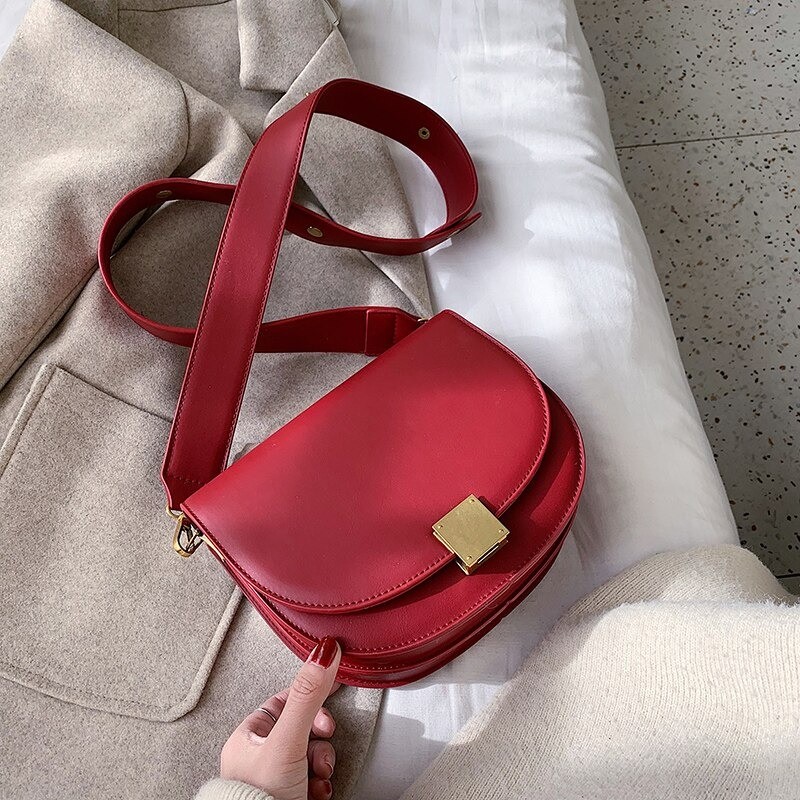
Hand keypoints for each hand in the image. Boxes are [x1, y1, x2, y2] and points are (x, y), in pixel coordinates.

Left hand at [220, 637, 341, 799]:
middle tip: (323, 741)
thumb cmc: (260, 799)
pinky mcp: (288, 798)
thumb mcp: (288, 740)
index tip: (331, 693)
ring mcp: (274, 780)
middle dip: (321, 738)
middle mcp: (258, 758)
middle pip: (303, 730)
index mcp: (248, 738)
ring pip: (311, 756)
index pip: (285, 702)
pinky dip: (320, 784)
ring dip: (323, 763)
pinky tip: (318, 791)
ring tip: (319, 776)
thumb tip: (324, 652)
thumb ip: (307, 696)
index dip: (310, 697)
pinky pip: (312, 780)